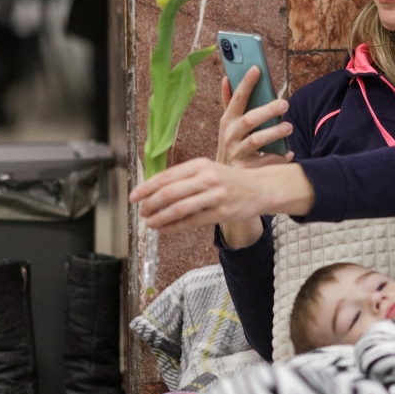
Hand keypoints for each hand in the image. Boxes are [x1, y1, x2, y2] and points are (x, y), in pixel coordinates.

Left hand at [129, 159, 313, 234]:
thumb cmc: (229, 180)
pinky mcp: (222, 211)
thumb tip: (155, 190)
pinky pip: (193, 221)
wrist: (260, 188)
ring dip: (160, 216)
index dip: (147, 187)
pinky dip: (174, 226)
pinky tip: (163, 229)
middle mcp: (207, 178)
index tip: (134, 196)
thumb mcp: (208, 170)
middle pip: (170, 192)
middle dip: (151, 203)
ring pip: (180, 208)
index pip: (167, 176)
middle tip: (140, 211)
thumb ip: (185, 178)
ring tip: (149, 222)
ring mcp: (215, 195)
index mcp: (200, 164)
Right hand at [216, 68, 293, 167]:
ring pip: (256, 141)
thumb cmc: (232, 145)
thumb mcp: (228, 125)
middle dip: (267, 110)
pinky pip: (265, 162)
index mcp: (228, 121)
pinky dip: (279, 157)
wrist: (222, 179)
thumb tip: (227, 78)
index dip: (245, 83)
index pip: (237, 99)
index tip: (256, 69)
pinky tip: (288, 153)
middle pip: (249, 120)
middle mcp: (230, 136)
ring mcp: (236, 153)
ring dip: (274, 132)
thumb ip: (229, 103)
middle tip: (285, 103)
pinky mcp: (244, 169)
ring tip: (288, 127)